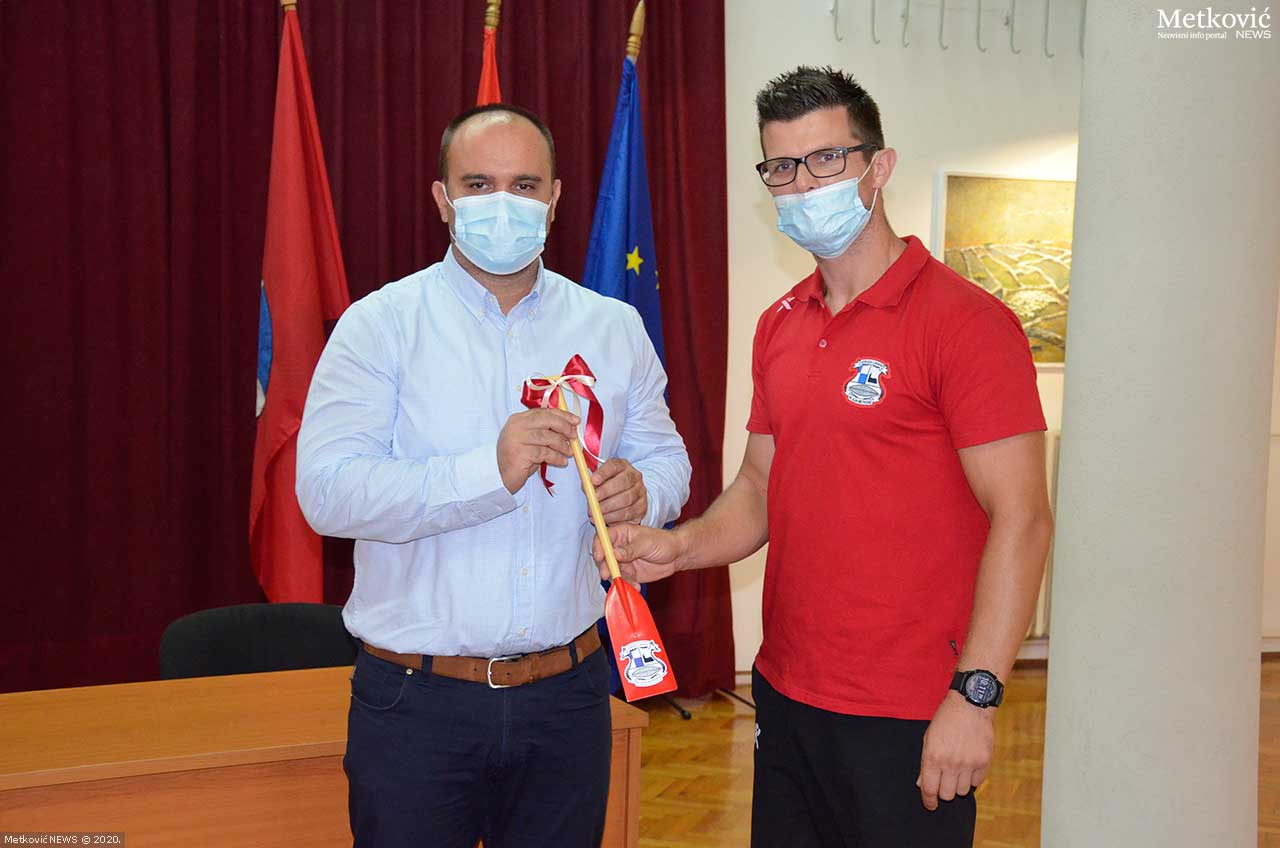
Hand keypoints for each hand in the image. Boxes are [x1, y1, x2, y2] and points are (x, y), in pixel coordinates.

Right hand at [496, 409, 578, 493]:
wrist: (499, 475)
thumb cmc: (517, 458)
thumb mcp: (531, 441)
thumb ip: (544, 431)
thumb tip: (569, 429)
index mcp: (519, 419)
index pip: (544, 412)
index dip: (562, 415)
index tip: (575, 420)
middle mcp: (517, 426)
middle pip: (546, 420)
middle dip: (564, 427)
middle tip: (574, 436)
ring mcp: (517, 438)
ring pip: (547, 437)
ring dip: (562, 445)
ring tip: (569, 452)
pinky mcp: (520, 453)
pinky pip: (545, 453)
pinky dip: (556, 457)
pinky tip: (562, 461)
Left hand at [589, 458, 647, 524]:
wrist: (625, 498)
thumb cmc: (607, 488)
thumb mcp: (598, 482)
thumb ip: (592, 483)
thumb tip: (586, 487)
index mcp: (622, 466)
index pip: (614, 465)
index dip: (603, 473)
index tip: (593, 481)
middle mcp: (635, 476)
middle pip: (623, 482)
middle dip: (606, 492)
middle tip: (593, 500)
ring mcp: (640, 491)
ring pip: (627, 499)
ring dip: (609, 507)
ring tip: (596, 513)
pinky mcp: (642, 506)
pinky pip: (629, 513)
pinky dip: (614, 517)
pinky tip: (604, 519)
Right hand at [593, 524, 682, 584]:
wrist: (676, 555)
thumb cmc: (663, 542)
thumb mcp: (646, 543)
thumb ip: (630, 549)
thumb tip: (614, 553)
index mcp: (621, 533)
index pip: (603, 538)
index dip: (598, 547)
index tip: (599, 557)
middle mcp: (618, 547)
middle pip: (604, 557)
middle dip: (605, 566)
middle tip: (607, 574)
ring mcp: (623, 561)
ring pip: (612, 571)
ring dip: (617, 578)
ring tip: (629, 582)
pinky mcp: (629, 573)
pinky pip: (623, 580)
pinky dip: (627, 585)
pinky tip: (636, 586)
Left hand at [916, 691, 994, 810]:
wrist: (970, 705)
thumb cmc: (946, 720)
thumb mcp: (928, 738)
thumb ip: (925, 763)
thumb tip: (921, 784)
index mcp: (933, 757)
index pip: (929, 789)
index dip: (928, 801)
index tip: (930, 805)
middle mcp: (950, 763)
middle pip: (947, 795)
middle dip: (943, 792)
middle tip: (944, 782)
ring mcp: (969, 763)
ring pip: (962, 791)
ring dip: (958, 785)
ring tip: (957, 770)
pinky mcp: (984, 762)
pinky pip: (977, 782)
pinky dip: (972, 778)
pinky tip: (969, 765)